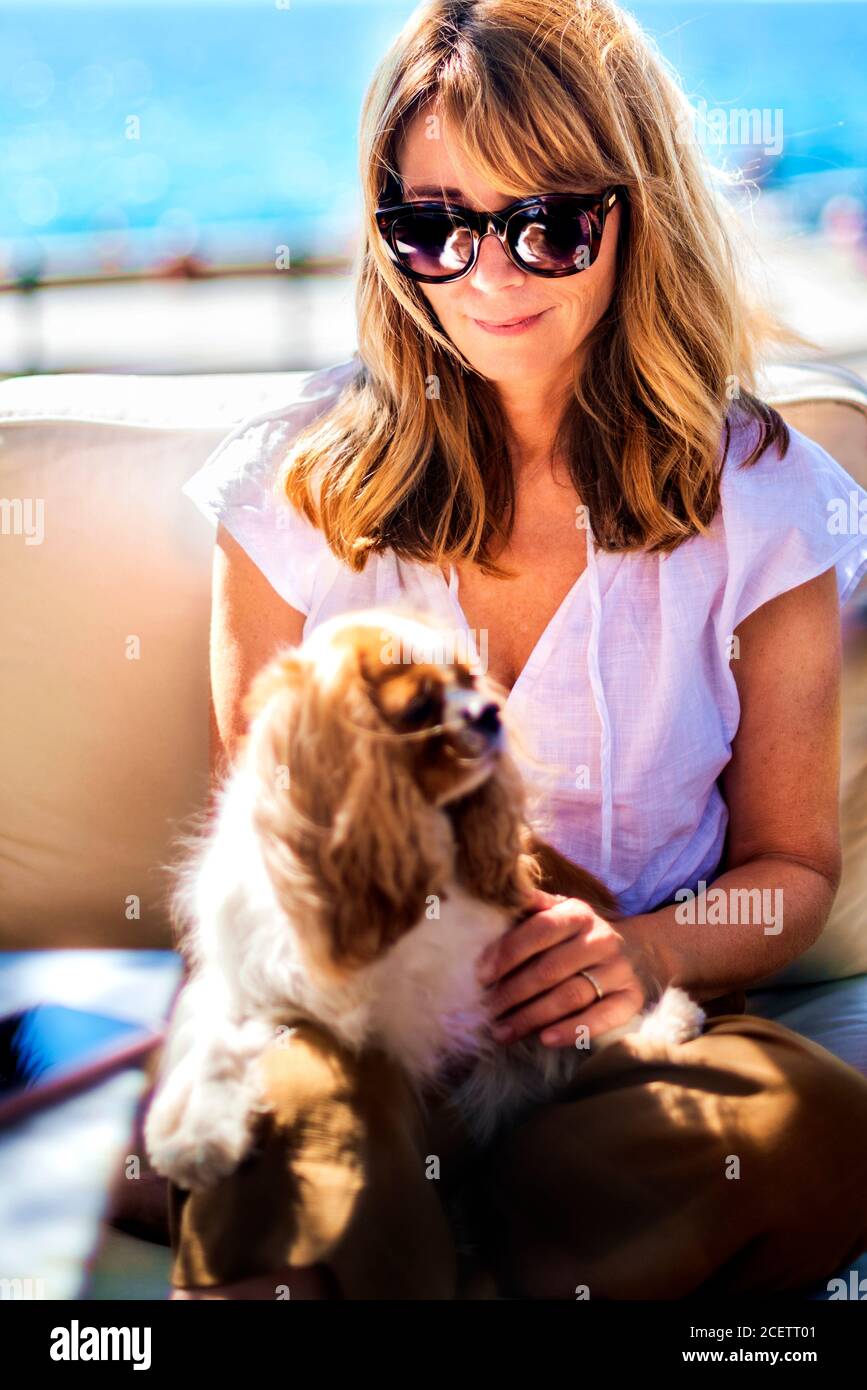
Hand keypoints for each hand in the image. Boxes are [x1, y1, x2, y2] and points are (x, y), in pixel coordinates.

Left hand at [475, 888, 647, 1048]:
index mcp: (578, 914)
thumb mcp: (557, 914)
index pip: (540, 929)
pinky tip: (545, 1039)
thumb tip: (500, 893)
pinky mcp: (630, 999)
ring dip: (532, 1017)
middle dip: (513, 992)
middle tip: (486, 1010)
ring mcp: (619, 970)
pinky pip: (602, 1018)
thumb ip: (529, 909)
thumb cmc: (577, 937)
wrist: (637, 952)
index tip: (481, 974)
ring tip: (502, 1032)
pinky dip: (572, 1030)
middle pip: (551, 969)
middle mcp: (601, 939)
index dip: (508, 952)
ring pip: (571, 996)